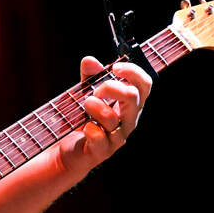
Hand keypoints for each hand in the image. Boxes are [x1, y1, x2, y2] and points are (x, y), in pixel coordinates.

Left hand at [57, 56, 150, 172]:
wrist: (69, 151)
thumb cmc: (84, 119)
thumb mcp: (86, 92)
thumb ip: (89, 76)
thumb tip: (90, 60)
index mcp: (130, 105)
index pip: (144, 85)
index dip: (133, 72)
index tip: (114, 68)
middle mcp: (128, 121)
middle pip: (133, 97)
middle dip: (110, 87)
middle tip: (95, 91)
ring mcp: (117, 138)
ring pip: (112, 118)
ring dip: (94, 106)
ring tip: (84, 105)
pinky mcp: (102, 151)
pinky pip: (99, 137)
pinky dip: (89, 129)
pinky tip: (84, 127)